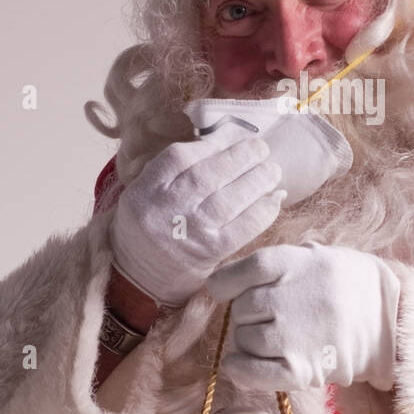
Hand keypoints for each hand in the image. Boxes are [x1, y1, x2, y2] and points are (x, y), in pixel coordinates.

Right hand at [110, 121, 286, 306]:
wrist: (138, 278)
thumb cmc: (149, 227)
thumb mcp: (146, 193)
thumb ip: (175, 169)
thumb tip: (223, 140)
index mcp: (145, 190)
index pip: (179, 157)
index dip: (211, 142)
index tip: (233, 135)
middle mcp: (164, 209)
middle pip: (208, 175)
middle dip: (241, 156)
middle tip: (262, 148)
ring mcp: (188, 232)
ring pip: (228, 199)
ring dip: (258, 180)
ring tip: (273, 170)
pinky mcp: (209, 253)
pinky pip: (242, 227)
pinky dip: (263, 211)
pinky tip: (275, 198)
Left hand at [204, 242, 400, 392]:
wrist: (392, 320)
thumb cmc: (345, 285)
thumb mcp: (316, 255)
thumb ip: (276, 265)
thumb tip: (226, 284)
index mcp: (296, 262)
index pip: (243, 271)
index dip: (225, 282)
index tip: (223, 289)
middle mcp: (291, 297)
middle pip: (241, 309)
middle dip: (249, 314)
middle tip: (271, 315)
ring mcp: (295, 335)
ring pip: (244, 340)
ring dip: (250, 341)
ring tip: (274, 337)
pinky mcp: (302, 370)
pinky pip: (252, 372)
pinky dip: (241, 369)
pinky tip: (242, 364)